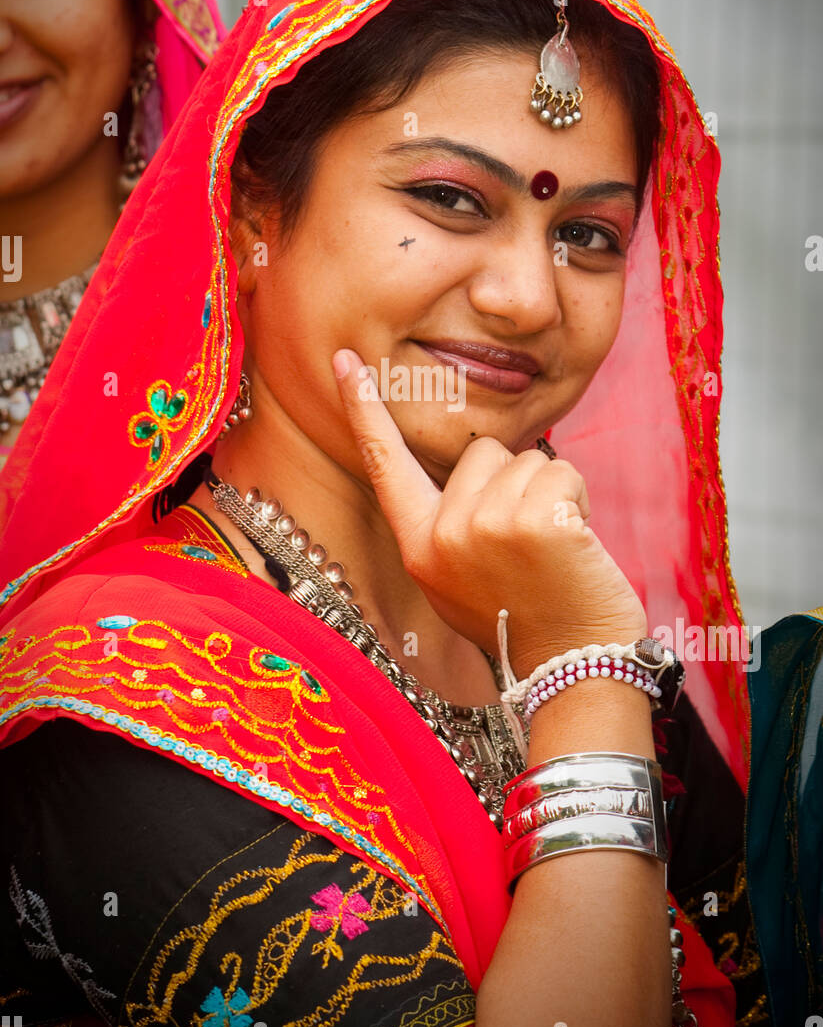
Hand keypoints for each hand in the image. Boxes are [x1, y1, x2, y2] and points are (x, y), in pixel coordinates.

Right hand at [332, 349, 647, 677]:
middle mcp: (443, 534)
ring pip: (528, 459)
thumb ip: (450, 524)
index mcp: (419, 547)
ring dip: (552, 493)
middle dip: (515, 482)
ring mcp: (488, 526)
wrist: (574, 666)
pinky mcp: (537, 522)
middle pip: (483, 452)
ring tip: (554, 550)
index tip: (346, 359)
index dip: (365, 409)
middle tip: (529, 544)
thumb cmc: (525, 619)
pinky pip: (563, 471)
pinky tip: (576, 547)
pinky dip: (580, 499)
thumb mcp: (460, 580)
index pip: (386, 464)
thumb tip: (478, 465)